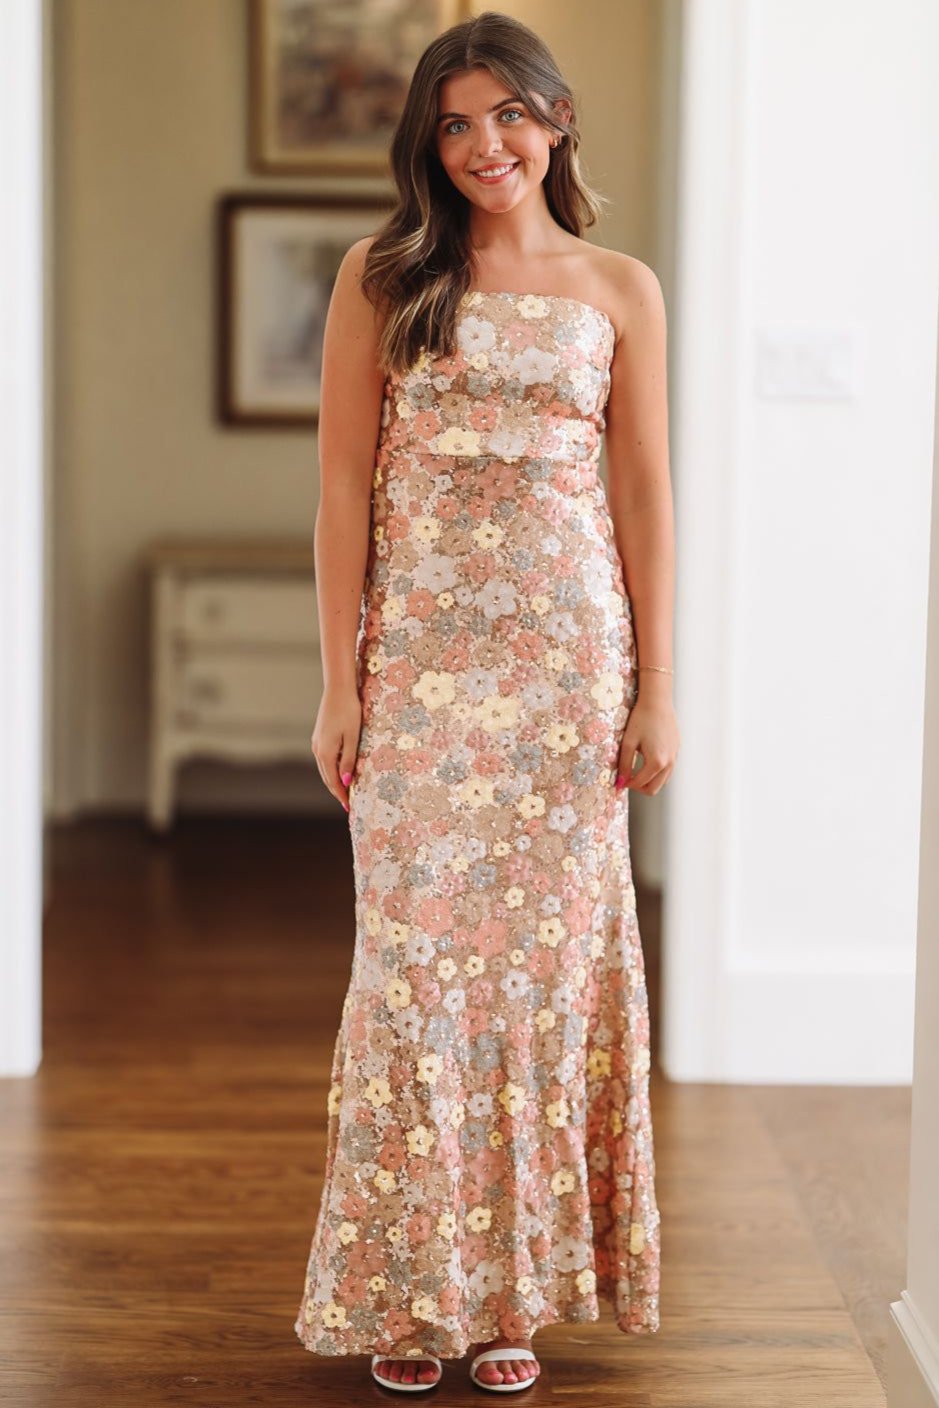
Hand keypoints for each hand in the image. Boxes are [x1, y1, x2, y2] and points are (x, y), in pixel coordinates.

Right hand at [310, 683, 361, 814]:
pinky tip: (340, 771)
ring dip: (334, 781)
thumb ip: (349, 760)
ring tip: (345, 792)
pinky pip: (325, 759)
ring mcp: (316, 743)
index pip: (333, 781)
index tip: (349, 808)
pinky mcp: (319, 736)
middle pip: (326, 778)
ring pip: (325, 769)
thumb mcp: (353, 737)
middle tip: (347, 805)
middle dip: (337, 792)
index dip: (341, 795)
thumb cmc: (349, 711)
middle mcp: (318, 750)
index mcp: (326, 752)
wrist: (338, 690)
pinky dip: (331, 769)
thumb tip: (345, 781)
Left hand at [615, 687, 679, 796]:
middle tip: (627, 779)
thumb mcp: (628, 742)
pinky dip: (657, 772)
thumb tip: (620, 783)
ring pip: (663, 781)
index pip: (640, 783)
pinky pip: (668, 769)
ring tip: (635, 771)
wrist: (658, 701)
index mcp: (657, 762)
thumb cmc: (641, 719)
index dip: (627, 784)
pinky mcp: (677, 750)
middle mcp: (669, 762)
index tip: (618, 780)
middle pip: (654, 789)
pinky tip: (646, 760)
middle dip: (639, 787)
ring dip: (649, 781)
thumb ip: (624, 764)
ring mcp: (675, 756)